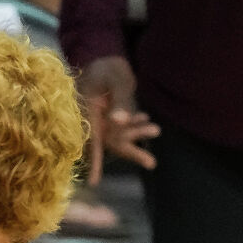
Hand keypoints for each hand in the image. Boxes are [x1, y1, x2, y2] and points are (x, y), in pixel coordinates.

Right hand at [78, 55, 158, 178]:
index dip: (94, 161)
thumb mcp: (115, 79)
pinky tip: (146, 118)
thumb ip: (119, 99)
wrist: (102, 59)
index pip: (91, 139)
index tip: (94, 182)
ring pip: (119, 136)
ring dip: (137, 134)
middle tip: (151, 163)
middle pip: (109, 143)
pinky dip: (135, 124)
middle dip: (131, 152)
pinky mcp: (109, 118)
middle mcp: (92, 121)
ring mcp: (101, 121)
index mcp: (86, 113)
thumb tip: (120, 123)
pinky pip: (123, 127)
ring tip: (157, 130)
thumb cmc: (105, 67)